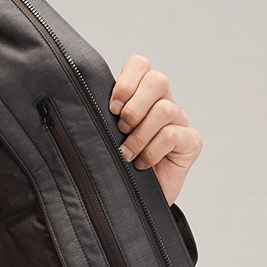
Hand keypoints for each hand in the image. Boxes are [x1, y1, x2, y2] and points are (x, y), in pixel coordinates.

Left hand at [108, 55, 202, 205]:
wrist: (135, 202)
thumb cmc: (116, 166)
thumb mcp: (103, 137)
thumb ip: (97, 116)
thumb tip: (75, 101)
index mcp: (140, 95)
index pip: (139, 65)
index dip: (126, 82)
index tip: (111, 107)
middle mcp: (163, 103)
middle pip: (157, 80)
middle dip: (133, 107)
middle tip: (121, 129)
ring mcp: (179, 121)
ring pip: (164, 109)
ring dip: (139, 135)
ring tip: (127, 154)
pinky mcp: (191, 142)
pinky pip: (173, 134)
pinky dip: (153, 151)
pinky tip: (143, 164)